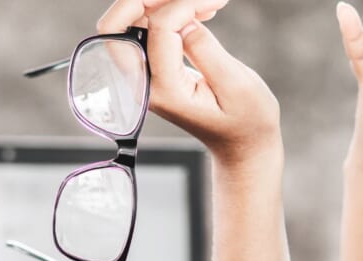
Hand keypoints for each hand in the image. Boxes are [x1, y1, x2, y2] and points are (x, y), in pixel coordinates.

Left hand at [98, 0, 281, 168]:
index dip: (186, 4)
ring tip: (203, 4)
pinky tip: (198, 13)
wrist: (242, 145)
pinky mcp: (151, 73)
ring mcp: (144, 80)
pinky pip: (143, 33)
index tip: (217, 1)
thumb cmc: (246, 121)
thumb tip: (183, 20)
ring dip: (159, 4)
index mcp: (165, 91)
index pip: (159, 28)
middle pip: (116, 26)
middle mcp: (145, 85)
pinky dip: (165, 13)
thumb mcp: (236, 84)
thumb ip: (205, 49)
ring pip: (126, 24)